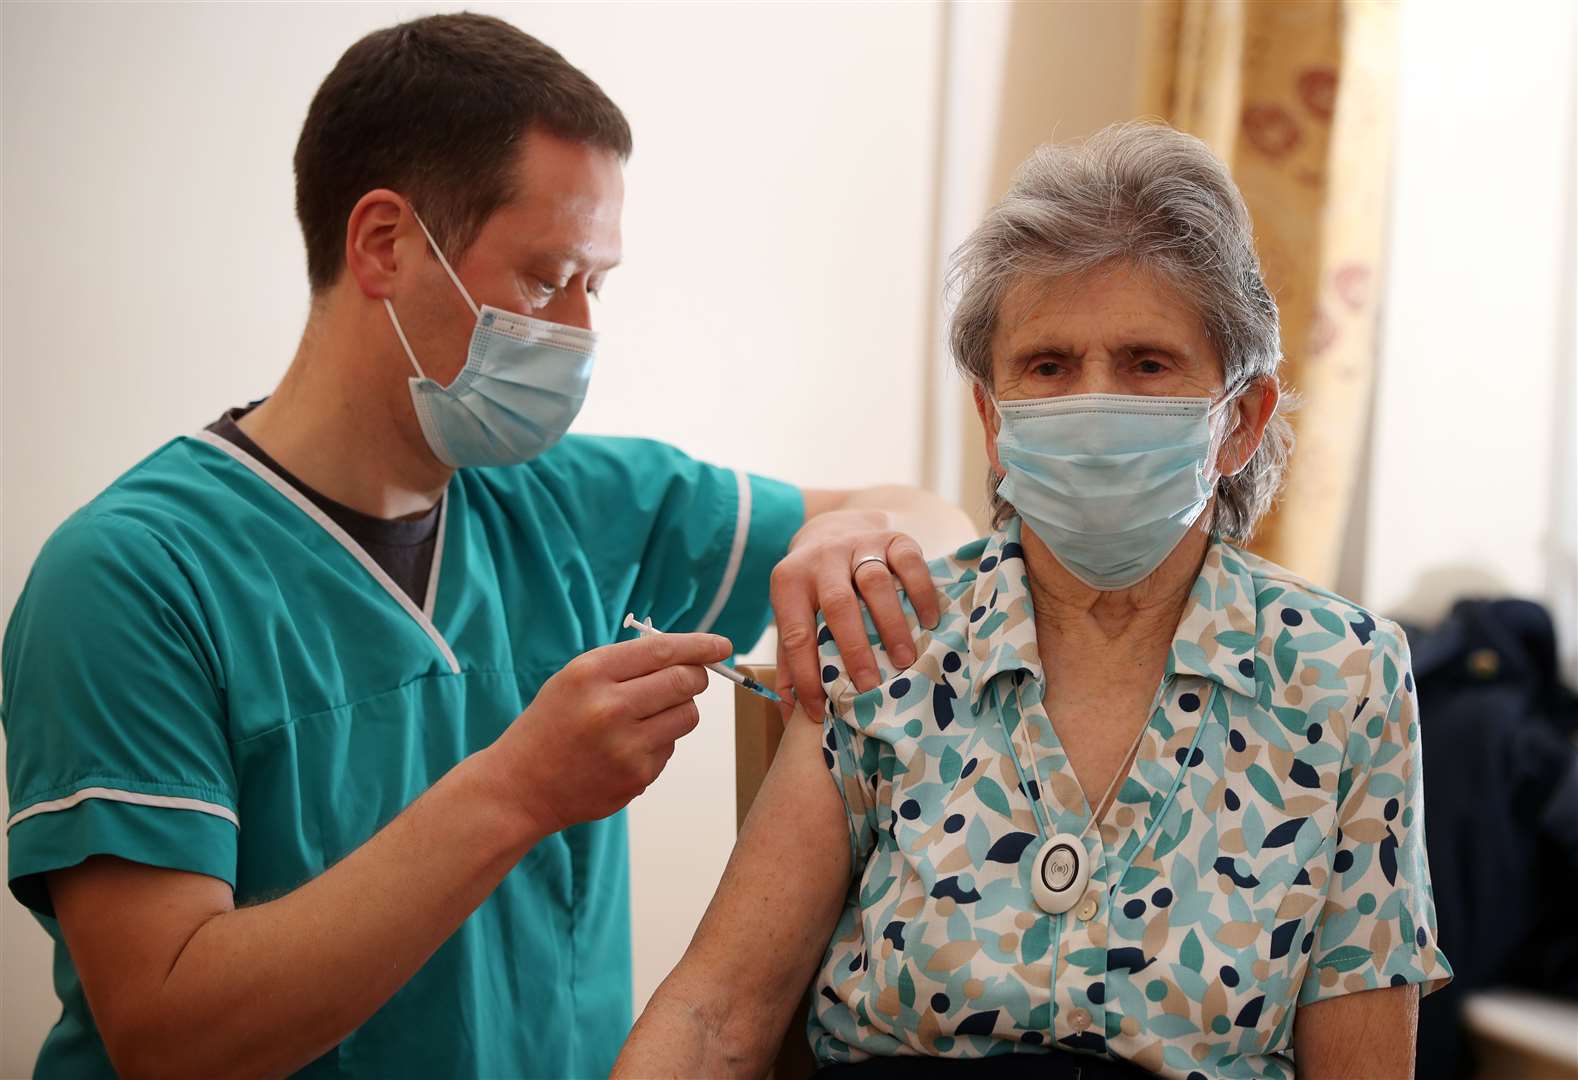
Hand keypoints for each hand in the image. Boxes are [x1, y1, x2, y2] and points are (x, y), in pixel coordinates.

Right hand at [493, 632, 732, 833]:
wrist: (520, 786)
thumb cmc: (553, 724)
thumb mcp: (575, 679)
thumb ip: (627, 665)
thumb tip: (689, 656)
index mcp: (591, 674)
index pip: (663, 650)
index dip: (699, 645)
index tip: (722, 645)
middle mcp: (610, 708)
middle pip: (685, 681)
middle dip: (694, 677)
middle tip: (687, 679)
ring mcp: (626, 746)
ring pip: (688, 715)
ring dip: (678, 710)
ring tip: (644, 717)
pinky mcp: (637, 777)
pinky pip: (671, 747)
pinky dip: (658, 742)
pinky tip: (625, 749)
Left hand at [770, 509, 939, 720]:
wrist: (833, 529)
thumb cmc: (814, 587)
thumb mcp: (794, 614)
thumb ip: (791, 659)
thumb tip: (791, 710)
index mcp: (789, 582)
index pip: (796, 633)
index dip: (806, 675)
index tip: (819, 710)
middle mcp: (821, 559)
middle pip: (838, 604)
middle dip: (854, 648)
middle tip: (870, 685)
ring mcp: (859, 544)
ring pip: (875, 582)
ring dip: (891, 625)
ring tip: (904, 660)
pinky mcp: (892, 537)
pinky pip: (909, 562)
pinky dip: (921, 592)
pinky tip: (930, 621)